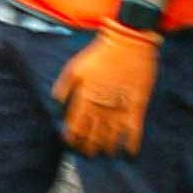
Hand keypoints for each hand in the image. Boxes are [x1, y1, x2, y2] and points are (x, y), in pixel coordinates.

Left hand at [54, 24, 160, 156]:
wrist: (129, 40)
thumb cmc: (101, 52)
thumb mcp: (76, 66)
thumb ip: (63, 86)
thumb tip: (56, 103)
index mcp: (85, 100)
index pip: (75, 129)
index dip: (72, 140)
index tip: (72, 143)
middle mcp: (101, 109)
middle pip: (92, 139)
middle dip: (88, 148)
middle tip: (88, 151)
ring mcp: (119, 110)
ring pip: (111, 140)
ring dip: (106, 149)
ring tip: (105, 152)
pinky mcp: (136, 108)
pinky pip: (134, 133)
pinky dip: (131, 146)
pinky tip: (129, 152)